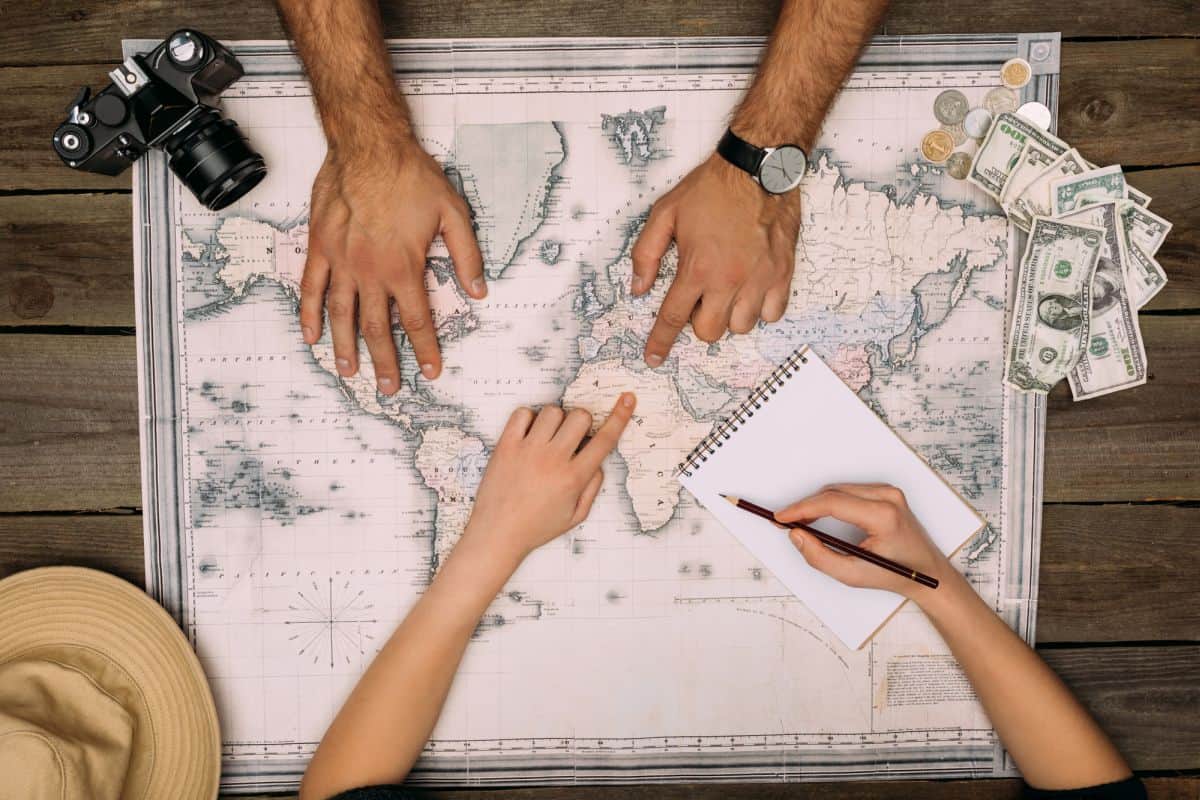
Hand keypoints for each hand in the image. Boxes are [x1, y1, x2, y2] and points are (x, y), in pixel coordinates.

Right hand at [300, 136, 485, 394]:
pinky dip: (309, 314)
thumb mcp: (453, 214)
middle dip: (385, 363)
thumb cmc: (411, 176)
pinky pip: (311, 288)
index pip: (417, 322)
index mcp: (403, 267)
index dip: (426, 351)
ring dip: (345, 348)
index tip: (431, 372)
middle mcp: (370, 271)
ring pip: (342, 316)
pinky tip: (311, 336)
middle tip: (389, 388)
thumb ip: (467, 256)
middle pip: (377, 329)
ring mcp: (341, 261)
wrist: (368, 145)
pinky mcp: (320, 247)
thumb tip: (479, 291)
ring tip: (350, 373)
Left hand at [462, 393, 636, 563]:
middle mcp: (552, 460)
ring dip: (556, 420)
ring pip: (553, 411)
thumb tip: (599, 462)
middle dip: (582, 422)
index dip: (620, 416)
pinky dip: (528, 418)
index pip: (604, 439)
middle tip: (573, 437)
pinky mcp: (506, 446)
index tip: (627, 399)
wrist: (497, 534)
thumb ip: (593, 487)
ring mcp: (528, 450)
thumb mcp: (575, 516)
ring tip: (548, 439)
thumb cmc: (536, 527)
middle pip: (580, 416)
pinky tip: (529, 435)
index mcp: (573, 478)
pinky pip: (522, 413)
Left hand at [632, 154, 800, 365]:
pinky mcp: (782, 273)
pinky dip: (760, 310)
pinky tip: (751, 291)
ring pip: (742, 327)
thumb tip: (639, 288)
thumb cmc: (712, 188)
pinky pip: (772, 314)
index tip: (654, 358)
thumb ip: (646, 254)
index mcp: (697, 268)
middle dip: (700, 322)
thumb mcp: (665, 213)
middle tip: (701, 298)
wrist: (758, 167)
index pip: (673, 319)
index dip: (660, 342)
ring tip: (727, 292)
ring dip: (730, 316)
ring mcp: (759, 279)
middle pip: (710, 332)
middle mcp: (729, 280)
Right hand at [776, 484, 957, 602]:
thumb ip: (820, 557)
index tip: (781, 517)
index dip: (801, 509)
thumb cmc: (896, 574)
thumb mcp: (853, 575)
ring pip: (839, 490)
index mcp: (883, 516)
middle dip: (806, 507)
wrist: (929, 572)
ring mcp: (889, 492)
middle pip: (833, 493)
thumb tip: (796, 535)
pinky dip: (831, 502)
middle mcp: (888, 497)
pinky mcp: (887, 493)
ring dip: (817, 504)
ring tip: (801, 522)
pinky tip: (820, 515)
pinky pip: (850, 491)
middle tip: (786, 522)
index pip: (832, 503)